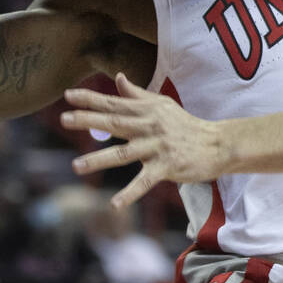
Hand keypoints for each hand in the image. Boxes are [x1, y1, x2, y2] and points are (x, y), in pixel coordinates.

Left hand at [62, 73, 223, 207]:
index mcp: (146, 111)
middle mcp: (149, 126)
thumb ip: (138, 94)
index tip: (68, 96)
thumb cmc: (187, 125)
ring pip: (123, 153)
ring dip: (99, 159)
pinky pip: (144, 181)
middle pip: (115, 122)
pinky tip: (114, 204)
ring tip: (76, 166)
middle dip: (88, 120)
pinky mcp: (167, 167)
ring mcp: (157, 147)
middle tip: (64, 119)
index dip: (90, 99)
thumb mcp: (162, 105)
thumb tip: (118, 78)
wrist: (218, 144)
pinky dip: (129, 194)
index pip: (114, 102)